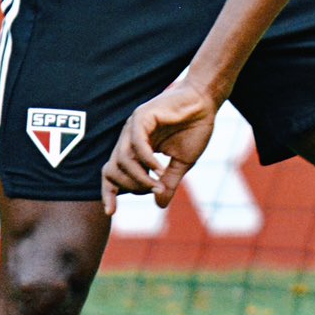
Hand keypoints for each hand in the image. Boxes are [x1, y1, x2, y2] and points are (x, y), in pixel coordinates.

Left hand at [102, 79, 219, 213]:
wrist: (206, 102)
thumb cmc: (195, 128)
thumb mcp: (182, 163)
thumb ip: (168, 182)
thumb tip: (160, 205)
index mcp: (135, 149)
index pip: (112, 173)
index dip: (109, 193)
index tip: (111, 212)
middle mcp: (129, 138)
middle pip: (113, 170)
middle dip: (131, 187)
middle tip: (154, 190)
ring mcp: (133, 127)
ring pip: (123, 160)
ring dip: (140, 178)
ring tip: (158, 184)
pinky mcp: (142, 117)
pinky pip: (137, 145)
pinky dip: (147, 161)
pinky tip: (161, 170)